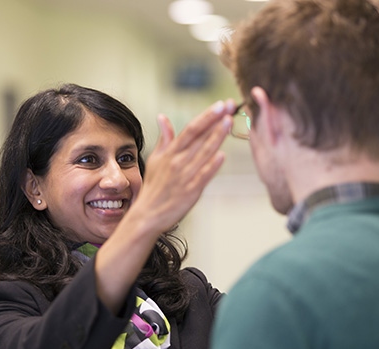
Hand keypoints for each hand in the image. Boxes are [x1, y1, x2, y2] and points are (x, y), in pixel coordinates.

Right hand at [130, 99, 235, 233]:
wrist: (148, 214)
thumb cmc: (153, 187)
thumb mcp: (155, 159)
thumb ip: (164, 139)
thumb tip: (162, 117)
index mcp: (170, 152)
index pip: (191, 129)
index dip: (206, 116)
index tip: (219, 104)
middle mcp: (178, 161)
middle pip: (199, 137)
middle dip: (216, 120)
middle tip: (230, 105)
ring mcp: (185, 176)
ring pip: (204, 153)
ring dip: (217, 136)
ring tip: (229, 121)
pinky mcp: (191, 191)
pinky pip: (203, 176)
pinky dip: (212, 165)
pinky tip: (222, 155)